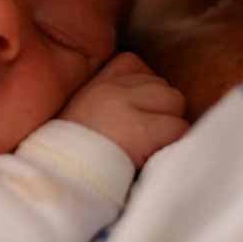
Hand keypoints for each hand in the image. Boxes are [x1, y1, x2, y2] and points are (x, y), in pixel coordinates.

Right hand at [59, 52, 187, 167]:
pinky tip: (156, 157)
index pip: (134, 64)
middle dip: (160, 109)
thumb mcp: (81, 112)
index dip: (142, 88)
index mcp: (95, 82)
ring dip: (170, 125)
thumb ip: (109, 97)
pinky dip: (175, 144)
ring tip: (152, 146)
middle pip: (160, 84)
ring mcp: (125, 105)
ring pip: (175, 101)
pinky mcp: (141, 131)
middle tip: (147, 135)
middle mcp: (111, 88)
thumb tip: (146, 99)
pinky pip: (179, 128)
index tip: (135, 113)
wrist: (63, 177)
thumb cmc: (74, 155)